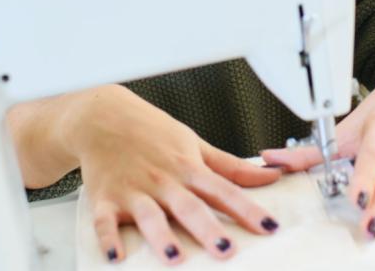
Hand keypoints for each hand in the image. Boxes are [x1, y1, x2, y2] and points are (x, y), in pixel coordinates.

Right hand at [65, 86, 282, 263]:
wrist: (103, 117)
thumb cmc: (152, 132)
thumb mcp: (195, 144)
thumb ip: (232, 167)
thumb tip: (271, 175)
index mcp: (189, 168)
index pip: (225, 191)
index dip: (248, 210)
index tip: (269, 228)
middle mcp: (164, 181)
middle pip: (189, 207)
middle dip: (208, 230)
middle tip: (226, 251)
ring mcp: (134, 191)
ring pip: (150, 216)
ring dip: (162, 237)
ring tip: (175, 259)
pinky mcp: (105, 199)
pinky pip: (104, 221)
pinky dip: (108, 238)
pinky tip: (116, 257)